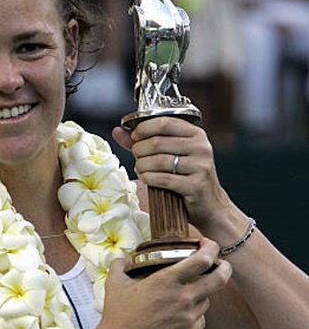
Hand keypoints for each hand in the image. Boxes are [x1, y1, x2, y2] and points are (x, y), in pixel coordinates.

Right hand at [98, 238, 231, 328]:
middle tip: (221, 263)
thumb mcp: (114, 283)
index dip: (211, 248)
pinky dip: (194, 314)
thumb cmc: (117, 316)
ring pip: (207, 300)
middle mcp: (183, 298)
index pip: (203, 259)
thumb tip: (125, 258)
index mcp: (167, 281)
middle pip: (220, 278)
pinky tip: (180, 314)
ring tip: (186, 294)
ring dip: (201, 294)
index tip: (207, 245)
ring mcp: (188, 318)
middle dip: (224, 267)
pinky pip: (200, 319)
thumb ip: (120, 264)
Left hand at [112, 117, 231, 233]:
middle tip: (136, 157)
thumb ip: (144, 141)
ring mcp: (200, 167)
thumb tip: (117, 131)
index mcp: (196, 134)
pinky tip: (146, 178)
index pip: (164, 122)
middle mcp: (201, 147)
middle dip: (139, 150)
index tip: (134, 138)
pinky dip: (148, 178)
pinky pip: (163, 179)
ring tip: (139, 169)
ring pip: (158, 161)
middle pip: (157, 142)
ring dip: (142, 165)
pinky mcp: (195, 186)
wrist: (210, 205)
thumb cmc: (186, 177)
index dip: (143, 128)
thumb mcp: (171, 154)